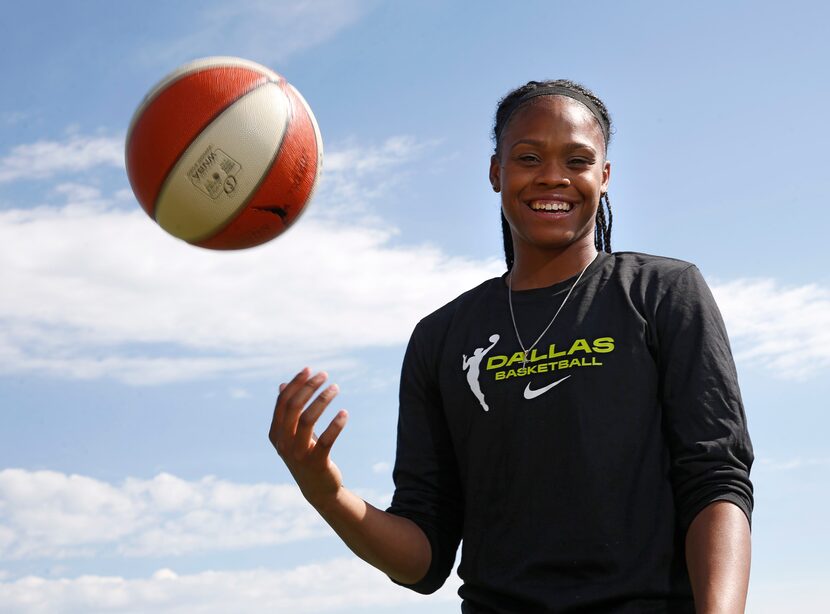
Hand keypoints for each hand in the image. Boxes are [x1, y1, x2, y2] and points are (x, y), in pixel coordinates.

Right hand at [269, 368, 348, 509]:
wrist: (317, 489)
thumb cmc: (305, 455)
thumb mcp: (294, 434)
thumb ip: (288, 412)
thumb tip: (283, 385)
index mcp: (276, 433)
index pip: (283, 402)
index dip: (296, 383)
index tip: (310, 369)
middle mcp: (283, 443)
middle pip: (294, 407)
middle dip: (309, 387)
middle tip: (325, 375)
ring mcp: (298, 454)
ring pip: (307, 420)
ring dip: (322, 400)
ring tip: (336, 387)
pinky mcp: (316, 463)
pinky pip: (326, 440)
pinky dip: (336, 424)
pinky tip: (344, 413)